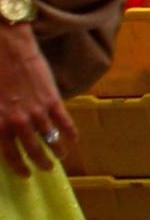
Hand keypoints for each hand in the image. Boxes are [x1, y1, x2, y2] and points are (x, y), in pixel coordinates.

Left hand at [0, 25, 75, 176]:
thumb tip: (0, 133)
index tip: (25, 174)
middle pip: (34, 151)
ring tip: (61, 155)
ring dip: (58, 151)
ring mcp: (37, 112)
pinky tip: (72, 138)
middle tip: (47, 167)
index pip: (9, 154)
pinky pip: (66, 124)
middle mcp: (18, 122)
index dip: (19, 167)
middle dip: (42, 163)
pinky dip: (70, 134)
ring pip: (52, 140)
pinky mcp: (52, 101)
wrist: (5, 45)